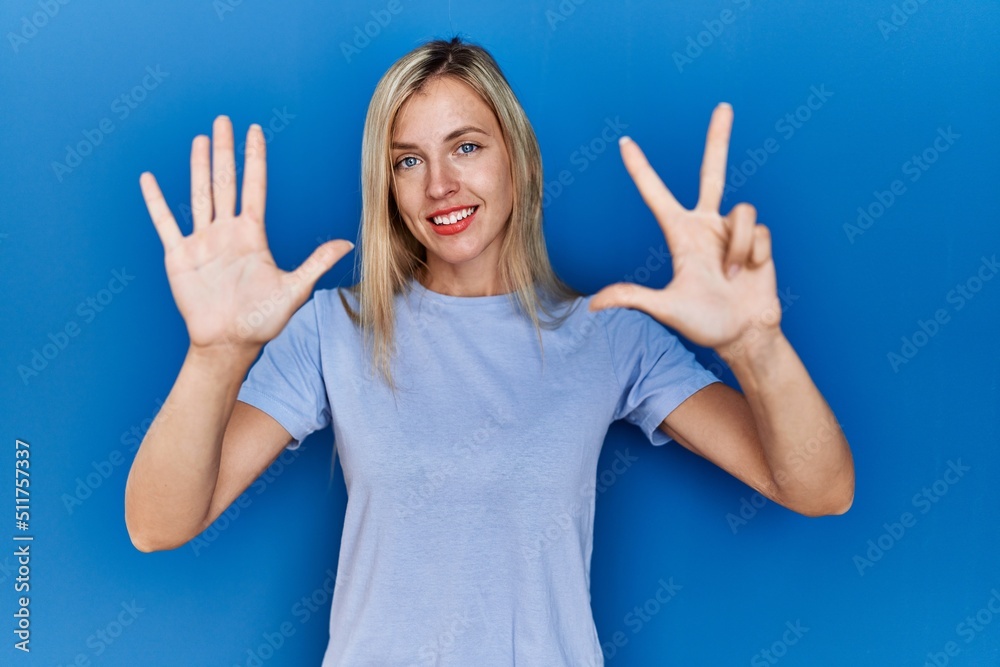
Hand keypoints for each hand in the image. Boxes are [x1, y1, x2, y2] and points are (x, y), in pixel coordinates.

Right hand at [139, 115, 354, 353]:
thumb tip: (348, 243)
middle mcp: (227, 232)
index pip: (254, 187)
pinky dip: (157, 202)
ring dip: (197, 167)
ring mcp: (202, 242)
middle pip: (225, 182)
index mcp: (252, 235)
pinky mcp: (179, 257)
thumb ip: (317, 262)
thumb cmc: (262, 320)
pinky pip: (166, 224)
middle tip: (223, 120)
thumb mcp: (294, 289)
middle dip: (224, 151)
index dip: (254, 159)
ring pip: (199, 195)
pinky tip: (149, 179)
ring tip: (199, 139)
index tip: (254, 131)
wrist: (229, 344)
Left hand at [589, 103, 781, 357]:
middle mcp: (707, 225)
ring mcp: (734, 231)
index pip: (655, 193)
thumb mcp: (666, 308)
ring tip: (732, 275)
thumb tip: (593, 305)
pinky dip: (754, 254)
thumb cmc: (704, 323)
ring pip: (742, 212)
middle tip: (723, 106)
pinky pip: (759, 231)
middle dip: (718, 138)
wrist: (744, 335)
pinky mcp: (760, 239)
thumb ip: (633, 299)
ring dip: (738, 248)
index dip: (640, 168)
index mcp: (680, 234)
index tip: (624, 143)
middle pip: (713, 171)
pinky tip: (750, 273)